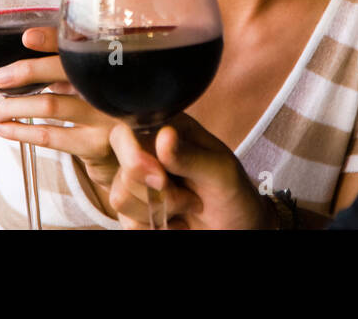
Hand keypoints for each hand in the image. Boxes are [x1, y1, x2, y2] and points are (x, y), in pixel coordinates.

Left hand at [0, 27, 123, 204]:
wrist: (126, 155)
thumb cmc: (96, 110)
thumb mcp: (87, 86)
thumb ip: (65, 72)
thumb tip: (16, 64)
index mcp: (104, 66)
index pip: (76, 46)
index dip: (51, 40)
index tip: (26, 37)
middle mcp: (107, 88)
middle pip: (64, 72)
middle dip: (27, 72)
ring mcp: (103, 117)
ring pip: (50, 105)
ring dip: (14, 107)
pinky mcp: (94, 144)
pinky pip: (49, 136)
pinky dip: (19, 132)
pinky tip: (2, 129)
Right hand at [107, 114, 275, 229]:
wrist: (237, 227)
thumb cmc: (233, 193)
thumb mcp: (220, 172)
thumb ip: (190, 156)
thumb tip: (164, 135)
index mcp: (166, 129)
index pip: (125, 133)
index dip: (135, 158)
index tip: (161, 179)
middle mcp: (147, 151)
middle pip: (124, 172)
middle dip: (161, 194)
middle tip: (191, 197)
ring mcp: (138, 180)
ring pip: (121, 198)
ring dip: (160, 212)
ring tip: (187, 207)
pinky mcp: (135, 208)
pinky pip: (127, 222)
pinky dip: (155, 227)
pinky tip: (177, 222)